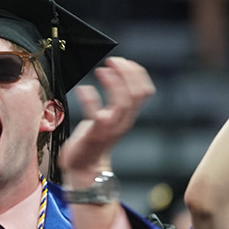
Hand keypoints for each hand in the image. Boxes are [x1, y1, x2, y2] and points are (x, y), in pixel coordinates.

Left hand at [58, 57, 153, 185]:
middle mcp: (123, 122)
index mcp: (128, 117)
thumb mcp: (109, 117)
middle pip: (135, 95)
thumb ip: (114, 102)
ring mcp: (110, 129)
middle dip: (127, 73)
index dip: (138, 74)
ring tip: (102, 70)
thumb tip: (115, 74)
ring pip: (122, 103)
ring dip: (113, 83)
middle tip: (113, 61)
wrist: (83, 167)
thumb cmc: (93, 139)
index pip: (144, 92)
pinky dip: (91, 98)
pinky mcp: (95, 134)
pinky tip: (84, 89)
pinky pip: (97, 113)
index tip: (126, 62)